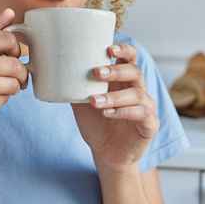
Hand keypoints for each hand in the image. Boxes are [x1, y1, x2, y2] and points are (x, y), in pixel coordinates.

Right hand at [0, 8, 28, 141]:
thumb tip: (11, 12)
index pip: (6, 38)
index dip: (16, 48)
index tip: (13, 56)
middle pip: (13, 64)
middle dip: (21, 73)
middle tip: (17, 78)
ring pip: (11, 84)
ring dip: (12, 88)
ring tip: (3, 88)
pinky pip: (2, 101)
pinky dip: (1, 101)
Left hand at [71, 43, 158, 171]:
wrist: (106, 154)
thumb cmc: (96, 124)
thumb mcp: (81, 103)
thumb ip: (74, 86)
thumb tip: (54, 70)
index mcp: (123, 80)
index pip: (130, 58)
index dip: (123, 50)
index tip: (109, 49)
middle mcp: (137, 90)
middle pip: (135, 72)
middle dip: (116, 71)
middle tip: (96, 72)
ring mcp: (146, 107)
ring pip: (136, 94)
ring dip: (114, 96)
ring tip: (94, 101)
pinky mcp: (150, 125)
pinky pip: (141, 114)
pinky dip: (123, 112)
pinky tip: (107, 113)